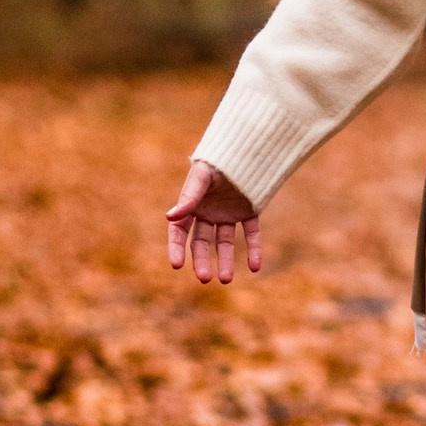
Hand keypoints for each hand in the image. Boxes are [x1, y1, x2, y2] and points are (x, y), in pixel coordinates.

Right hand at [167, 159, 260, 283]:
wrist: (243, 146)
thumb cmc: (217, 160)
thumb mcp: (202, 177)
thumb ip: (189, 197)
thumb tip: (169, 217)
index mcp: (192, 205)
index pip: (180, 232)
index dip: (177, 248)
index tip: (177, 265)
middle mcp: (208, 213)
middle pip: (202, 243)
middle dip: (202, 261)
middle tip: (205, 279)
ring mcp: (228, 214)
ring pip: (226, 242)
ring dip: (227, 261)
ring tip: (226, 279)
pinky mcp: (248, 212)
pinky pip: (251, 233)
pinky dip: (254, 249)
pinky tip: (255, 266)